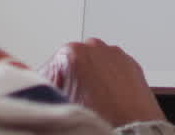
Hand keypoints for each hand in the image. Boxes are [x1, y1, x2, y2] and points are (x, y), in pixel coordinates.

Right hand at [39, 38, 165, 126]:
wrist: (134, 132)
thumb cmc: (101, 120)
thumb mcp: (61, 103)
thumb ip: (47, 88)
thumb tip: (40, 89)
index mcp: (71, 53)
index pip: (47, 69)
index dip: (48, 88)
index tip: (54, 98)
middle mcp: (94, 47)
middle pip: (71, 64)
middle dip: (70, 81)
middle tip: (74, 102)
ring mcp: (114, 53)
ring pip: (92, 64)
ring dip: (89, 78)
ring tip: (93, 102)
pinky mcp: (131, 63)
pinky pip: (112, 68)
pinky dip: (108, 79)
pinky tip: (108, 99)